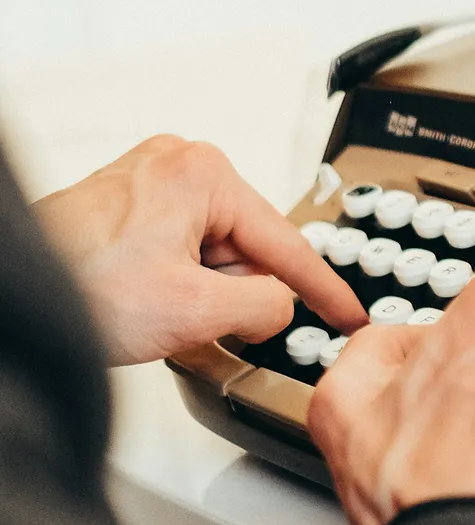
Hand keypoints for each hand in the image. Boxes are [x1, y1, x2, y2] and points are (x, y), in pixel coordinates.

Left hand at [32, 135, 366, 365]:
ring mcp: (154, 184)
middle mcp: (180, 167)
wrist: (14, 296)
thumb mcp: (197, 310)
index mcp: (204, 175)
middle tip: (195, 316)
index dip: (326, 291)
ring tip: (157, 308)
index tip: (350, 315)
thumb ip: (266, 307)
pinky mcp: (134, 207)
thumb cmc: (77, 287)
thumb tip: (281, 307)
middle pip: (249, 252)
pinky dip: (181, 288)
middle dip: (234, 293)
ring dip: (203, 295)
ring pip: (218, 258)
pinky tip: (151, 303)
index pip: (288, 245)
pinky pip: (187, 255)